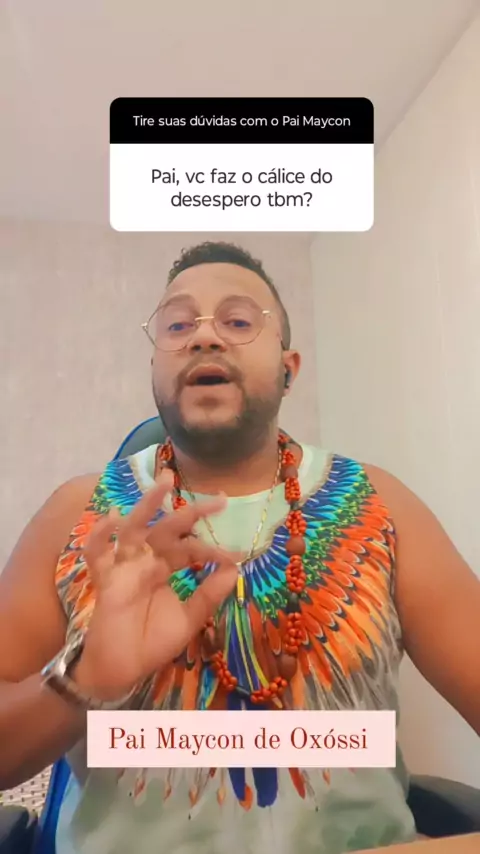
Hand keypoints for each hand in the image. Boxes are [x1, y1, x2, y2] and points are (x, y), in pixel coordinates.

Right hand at [74, 469, 237, 701]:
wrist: (122, 670)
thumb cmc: (152, 642)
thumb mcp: (188, 619)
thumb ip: (209, 594)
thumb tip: (236, 568)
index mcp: (166, 566)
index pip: (190, 547)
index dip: (211, 549)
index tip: (235, 552)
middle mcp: (147, 559)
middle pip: (167, 527)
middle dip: (190, 511)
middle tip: (218, 498)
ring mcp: (125, 566)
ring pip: (134, 527)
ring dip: (148, 504)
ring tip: (165, 481)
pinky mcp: (105, 580)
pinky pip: (97, 554)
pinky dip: (100, 536)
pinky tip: (111, 518)